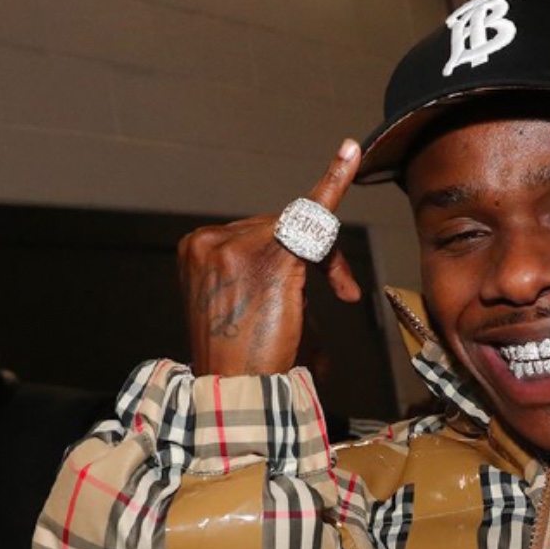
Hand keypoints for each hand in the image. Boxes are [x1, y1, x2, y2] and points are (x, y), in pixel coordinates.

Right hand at [179, 139, 363, 375]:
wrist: (236, 393)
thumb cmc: (246, 358)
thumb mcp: (246, 303)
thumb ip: (267, 269)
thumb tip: (310, 248)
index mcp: (199, 249)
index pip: (262, 230)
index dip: (300, 241)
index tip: (329, 200)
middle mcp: (210, 241)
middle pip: (284, 225)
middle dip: (320, 256)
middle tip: (344, 293)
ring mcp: (234, 246)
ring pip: (302, 228)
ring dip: (329, 260)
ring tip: (336, 294)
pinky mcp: (269, 258)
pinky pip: (312, 214)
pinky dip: (334, 183)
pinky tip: (350, 155)